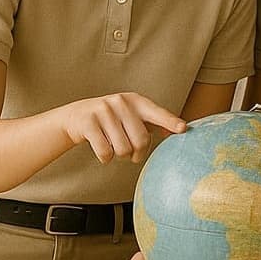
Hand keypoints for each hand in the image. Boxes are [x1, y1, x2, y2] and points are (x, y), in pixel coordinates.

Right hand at [58, 93, 185, 163]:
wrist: (77, 116)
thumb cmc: (112, 119)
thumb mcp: (132, 116)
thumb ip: (154, 122)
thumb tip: (179, 128)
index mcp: (136, 101)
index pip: (157, 113)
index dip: (170, 121)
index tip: (183, 128)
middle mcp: (120, 102)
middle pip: (141, 140)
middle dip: (137, 154)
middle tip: (131, 153)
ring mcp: (104, 111)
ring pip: (123, 150)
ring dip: (120, 156)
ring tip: (114, 146)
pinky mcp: (89, 122)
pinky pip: (105, 153)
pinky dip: (105, 158)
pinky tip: (102, 149)